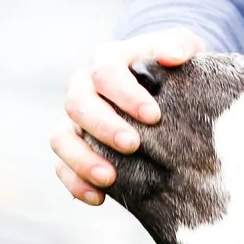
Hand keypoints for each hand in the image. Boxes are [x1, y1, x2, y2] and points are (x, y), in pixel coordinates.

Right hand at [51, 28, 203, 204]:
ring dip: (82, 159)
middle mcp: (83, 87)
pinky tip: (99, 198)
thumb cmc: (173, 68)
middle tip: (133, 145)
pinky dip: (75, 183)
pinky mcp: (73, 148)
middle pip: (77, 104)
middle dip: (103, 126)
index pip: (105, 71)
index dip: (125, 94)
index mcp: (107, 60)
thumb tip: (175, 56)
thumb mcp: (182, 48)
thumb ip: (180, 45)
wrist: (161, 88)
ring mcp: (75, 120)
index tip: (154, 116)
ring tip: (110, 178)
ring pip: (61, 137)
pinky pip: (61, 166)